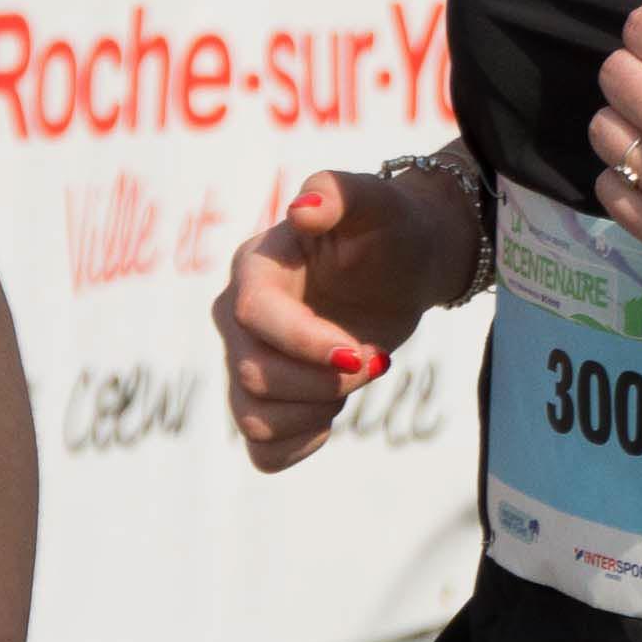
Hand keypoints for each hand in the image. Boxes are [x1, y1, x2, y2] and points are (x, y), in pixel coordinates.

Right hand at [214, 164, 460, 471]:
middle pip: (253, 374)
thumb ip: (338, 192)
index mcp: (254, 266)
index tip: (361, 350)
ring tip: (354, 376)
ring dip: (315, 410)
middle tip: (375, 359)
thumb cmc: (389, 227)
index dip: (304, 342)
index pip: (253, 317)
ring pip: (253, 417)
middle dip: (324, 380)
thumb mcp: (375, 201)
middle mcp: (237, 316)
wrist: (404, 265)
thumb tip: (302, 210)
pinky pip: (261, 449)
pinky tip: (331, 417)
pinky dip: (296, 447)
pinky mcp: (267, 397)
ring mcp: (247, 359)